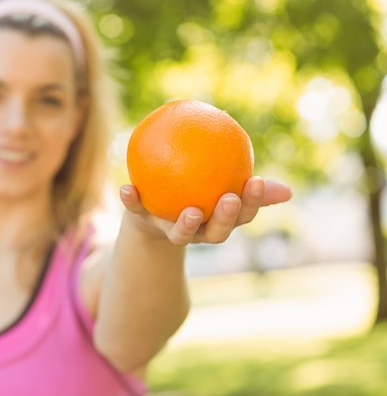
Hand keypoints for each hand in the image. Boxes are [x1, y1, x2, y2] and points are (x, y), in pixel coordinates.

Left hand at [120, 176, 292, 245]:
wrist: (153, 215)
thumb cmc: (194, 194)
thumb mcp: (220, 186)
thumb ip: (245, 182)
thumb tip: (288, 190)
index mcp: (218, 221)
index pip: (241, 215)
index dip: (252, 203)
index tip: (257, 180)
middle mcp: (198, 231)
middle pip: (216, 233)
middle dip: (225, 219)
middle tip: (230, 198)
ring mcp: (170, 230)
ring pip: (181, 234)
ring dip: (186, 224)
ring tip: (191, 210)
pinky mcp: (143, 221)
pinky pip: (137, 211)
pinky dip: (132, 201)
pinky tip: (127, 187)